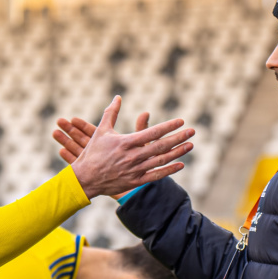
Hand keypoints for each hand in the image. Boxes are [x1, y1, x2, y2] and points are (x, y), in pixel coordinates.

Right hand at [59, 97, 192, 198]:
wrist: (85, 179)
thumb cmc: (93, 153)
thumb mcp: (101, 131)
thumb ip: (111, 113)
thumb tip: (118, 97)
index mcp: (126, 142)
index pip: (152, 133)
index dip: (168, 126)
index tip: (181, 121)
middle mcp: (132, 156)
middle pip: (161, 146)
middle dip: (178, 138)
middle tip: (192, 131)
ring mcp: (135, 170)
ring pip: (161, 160)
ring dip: (177, 153)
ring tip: (190, 145)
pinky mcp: (135, 181)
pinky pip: (156, 176)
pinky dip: (169, 170)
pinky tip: (180, 164)